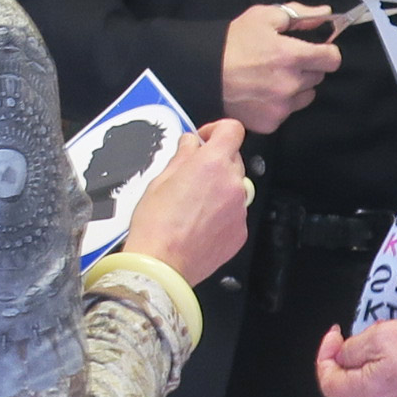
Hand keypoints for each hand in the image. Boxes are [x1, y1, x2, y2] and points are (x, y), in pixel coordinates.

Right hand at [117, 118, 251, 285]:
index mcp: (212, 164)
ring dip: (219, 189)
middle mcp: (232, 184)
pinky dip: (222, 214)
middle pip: (234, 159)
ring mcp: (239, 210)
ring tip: (192, 206)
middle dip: (215, 162)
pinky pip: (235, 213)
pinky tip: (198, 224)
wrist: (162, 265)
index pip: (233, 130)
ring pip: (235, 188)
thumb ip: (183, 156)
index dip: (217, 131)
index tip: (205, 140)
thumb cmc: (156, 224)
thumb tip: (190, 143)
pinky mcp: (240, 232)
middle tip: (191, 174)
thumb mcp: (160, 180)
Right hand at [221, 4, 341, 132]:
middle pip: (318, 77)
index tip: (316, 51)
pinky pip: (287, 113)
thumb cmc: (231, 43)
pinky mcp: (270, 123)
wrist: (202, 74)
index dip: (326, 52)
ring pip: (305, 97)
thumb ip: (300, 15)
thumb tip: (326, 14)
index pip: (332, 59)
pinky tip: (261, 94)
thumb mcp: (264, 16)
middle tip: (283, 61)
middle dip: (307, 68)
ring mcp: (281, 107)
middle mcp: (291, 84)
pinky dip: (279, 104)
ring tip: (271, 78)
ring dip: (296, 88)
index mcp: (292, 56)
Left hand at [315, 318, 396, 396]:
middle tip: (371, 332)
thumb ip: (352, 348)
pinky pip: (394, 385)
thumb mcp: (379, 337)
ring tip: (395, 339)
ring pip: (373, 381)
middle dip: (354, 354)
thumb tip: (340, 355)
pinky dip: (392, 368)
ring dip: (375, 359)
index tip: (336, 335)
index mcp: (365, 389)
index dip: (324, 356)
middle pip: (351, 380)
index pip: (327, 382)